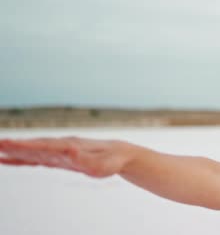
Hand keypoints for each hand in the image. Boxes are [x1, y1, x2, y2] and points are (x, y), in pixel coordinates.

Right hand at [0, 137, 130, 177]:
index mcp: (70, 146)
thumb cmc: (110, 160)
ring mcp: (58, 151)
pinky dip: (20, 159)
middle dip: (15, 147)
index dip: (27, 146)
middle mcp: (61, 146)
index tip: (9, 144)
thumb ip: (84, 159)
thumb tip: (70, 150)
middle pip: (34, 146)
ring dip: (14, 151)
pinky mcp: (57, 158)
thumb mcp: (100, 165)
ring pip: (32, 151)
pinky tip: (6, 159)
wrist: (118, 154)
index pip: (45, 146)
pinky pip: (35, 158)